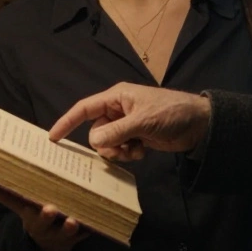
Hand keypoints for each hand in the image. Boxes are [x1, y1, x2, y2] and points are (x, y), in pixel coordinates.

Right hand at [0, 180, 88, 250]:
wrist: (50, 246)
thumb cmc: (34, 215)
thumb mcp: (18, 204)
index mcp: (27, 214)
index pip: (17, 207)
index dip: (21, 204)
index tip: (29, 201)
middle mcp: (42, 225)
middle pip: (42, 222)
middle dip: (45, 217)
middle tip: (50, 209)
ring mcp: (60, 233)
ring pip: (66, 231)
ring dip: (70, 226)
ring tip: (74, 221)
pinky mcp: (78, 237)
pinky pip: (87, 232)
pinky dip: (92, 227)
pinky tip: (99, 218)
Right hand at [49, 82, 211, 160]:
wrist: (198, 124)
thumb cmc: (171, 113)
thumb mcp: (143, 121)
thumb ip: (117, 131)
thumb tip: (93, 141)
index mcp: (117, 97)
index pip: (85, 108)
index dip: (67, 122)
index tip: (53, 138)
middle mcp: (119, 109)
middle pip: (96, 131)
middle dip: (105, 144)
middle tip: (120, 148)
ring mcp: (128, 124)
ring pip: (108, 143)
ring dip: (118, 151)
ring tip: (134, 150)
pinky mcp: (137, 137)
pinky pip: (121, 149)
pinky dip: (128, 153)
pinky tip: (143, 151)